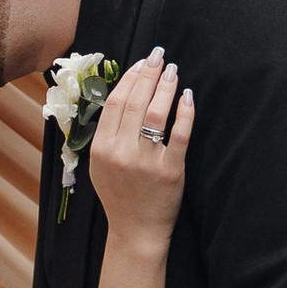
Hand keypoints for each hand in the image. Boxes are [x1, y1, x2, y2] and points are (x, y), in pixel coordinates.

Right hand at [84, 52, 192, 243]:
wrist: (136, 231)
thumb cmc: (119, 196)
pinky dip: (184, 112)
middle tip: (159, 56)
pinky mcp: (170, 170)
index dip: (128, 79)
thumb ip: (107, 134)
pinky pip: (180, 134)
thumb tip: (122, 96)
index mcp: (101, 149)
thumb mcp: (100, 165)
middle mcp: (122, 152)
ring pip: (157, 113)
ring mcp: (146, 161)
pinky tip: (187, 97)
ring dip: (165, 87)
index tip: (140, 63)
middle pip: (136, 102)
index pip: (115, 103)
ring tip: (172, 71)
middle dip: (148, 74)